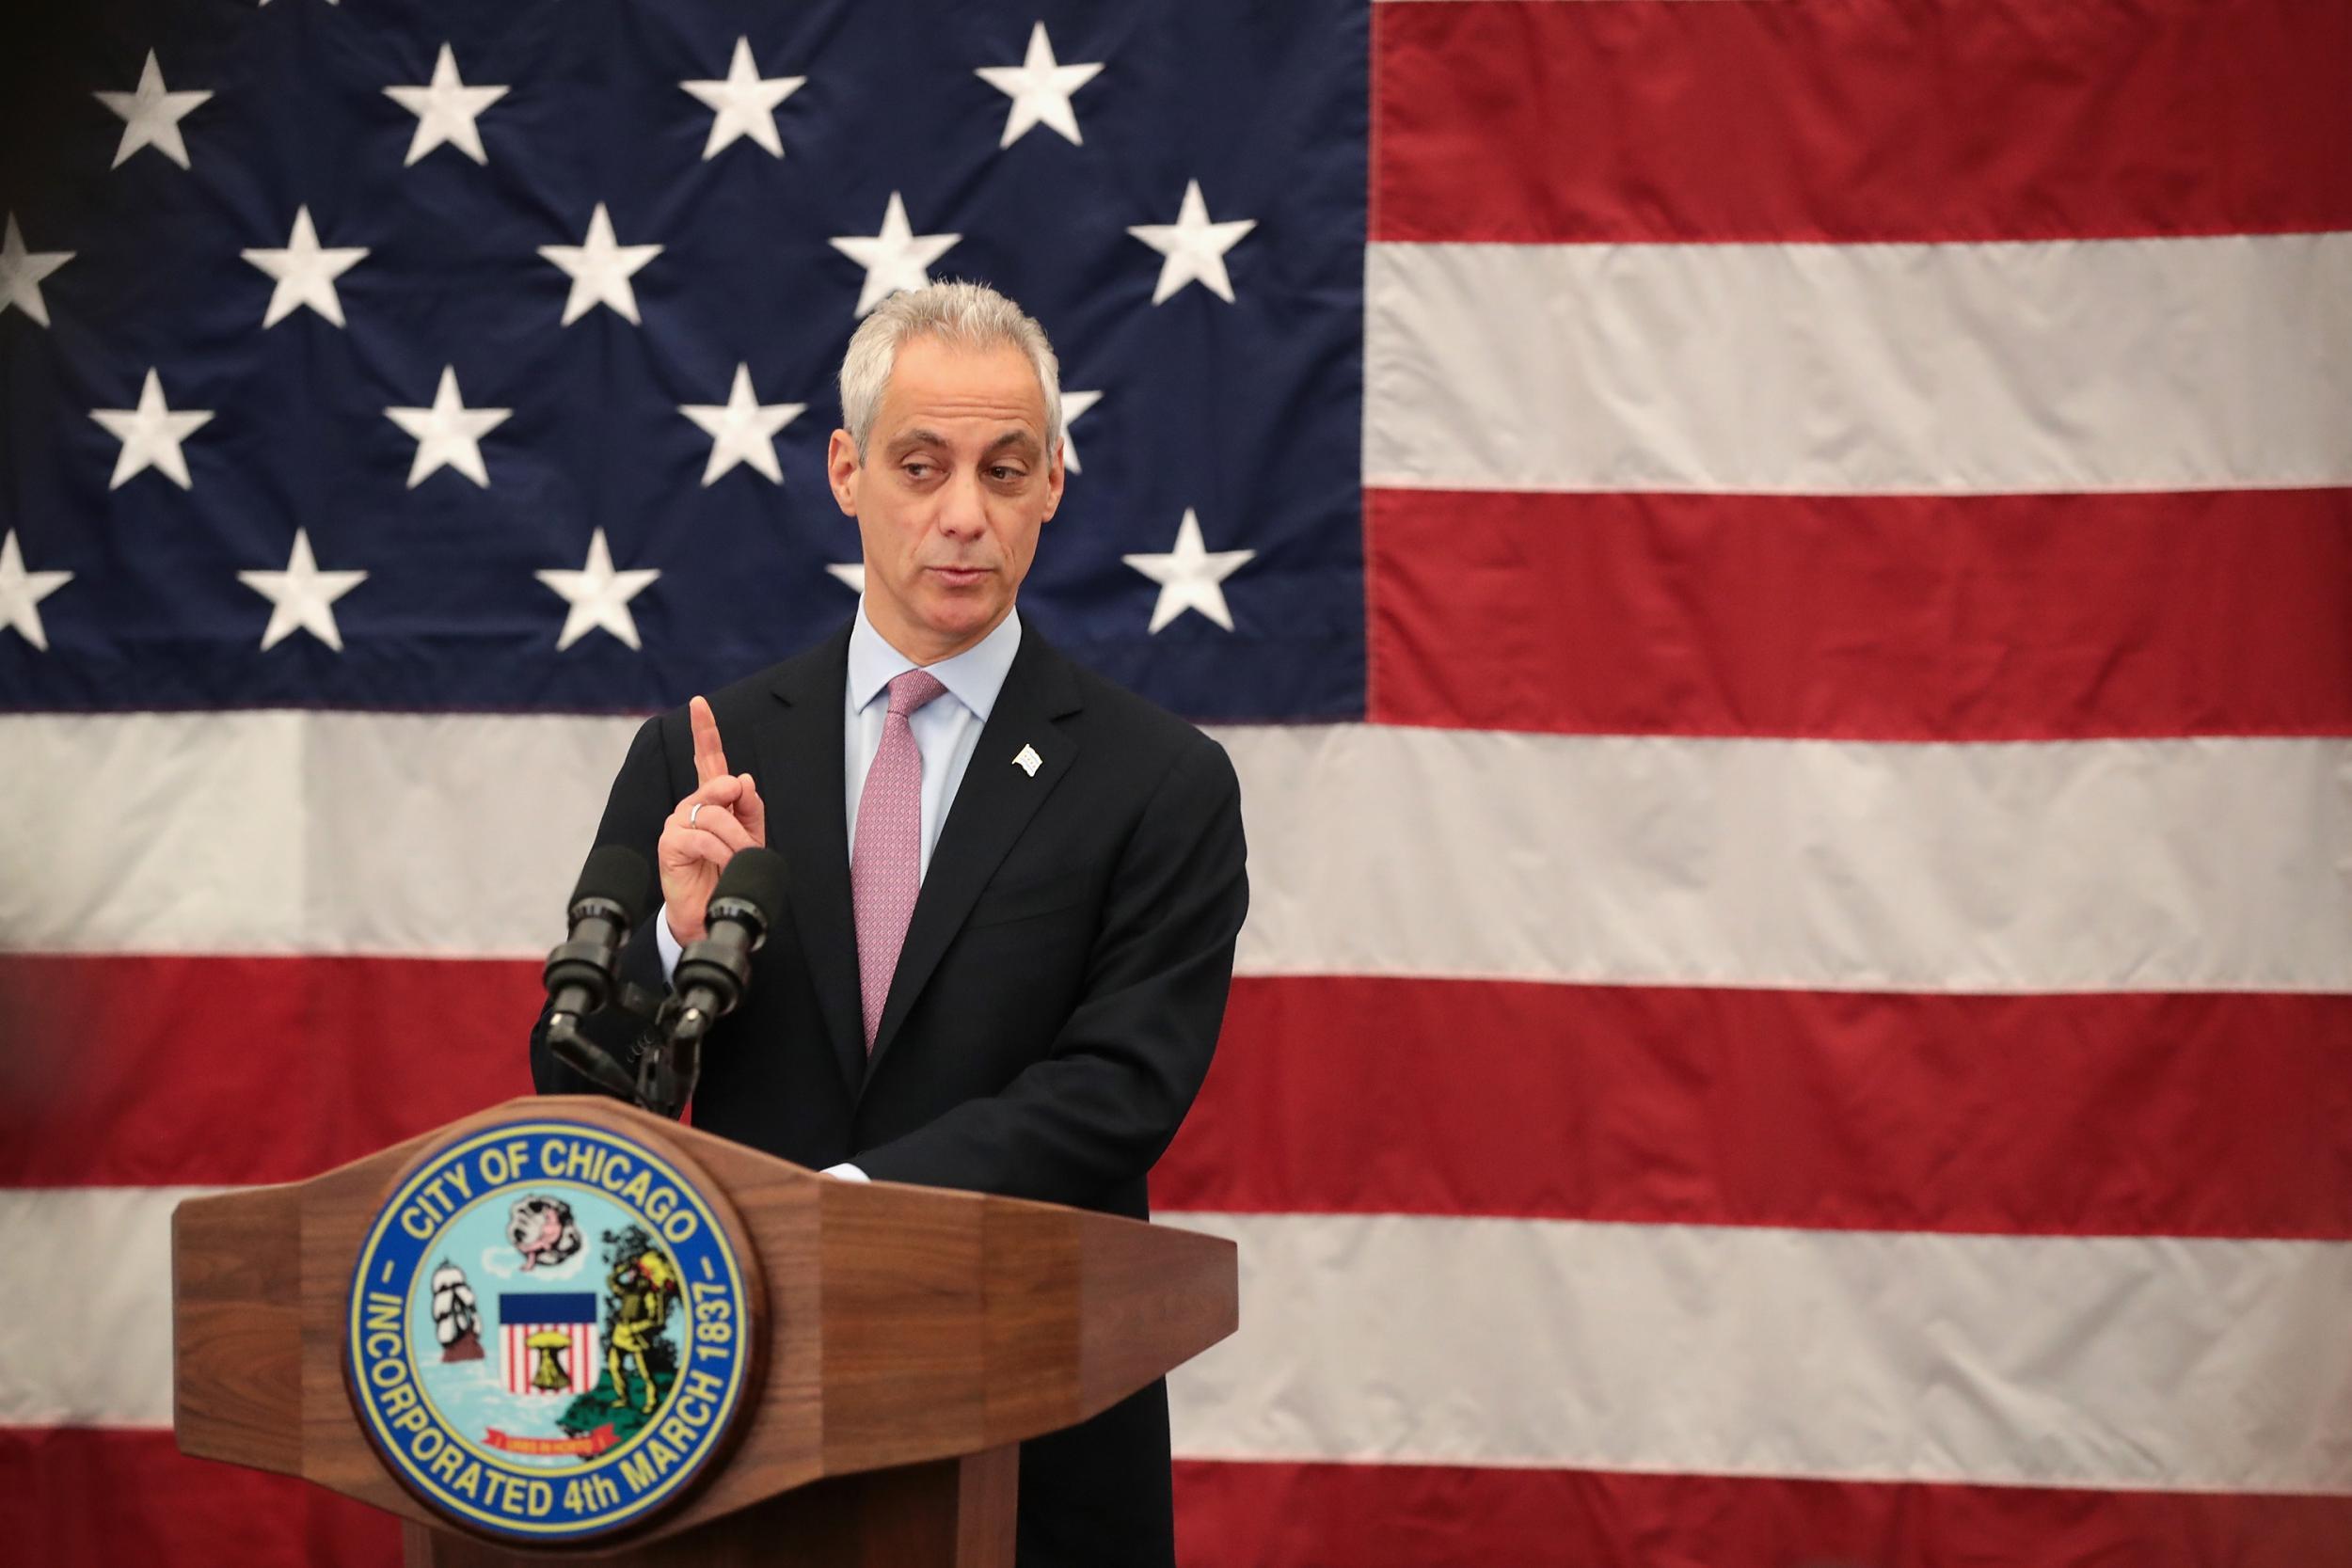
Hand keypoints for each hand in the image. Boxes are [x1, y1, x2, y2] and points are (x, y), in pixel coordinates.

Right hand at [656, 695, 766, 942]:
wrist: (713, 911)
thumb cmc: (731, 873)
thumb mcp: (751, 838)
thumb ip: (750, 808)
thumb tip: (742, 778)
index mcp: (711, 799)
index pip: (707, 759)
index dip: (704, 731)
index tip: (699, 703)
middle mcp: (690, 806)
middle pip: (719, 786)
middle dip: (742, 814)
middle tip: (748, 842)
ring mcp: (677, 822)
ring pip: (715, 814)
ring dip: (736, 840)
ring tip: (739, 860)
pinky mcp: (670, 843)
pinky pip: (704, 837)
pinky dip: (722, 852)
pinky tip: (725, 865)